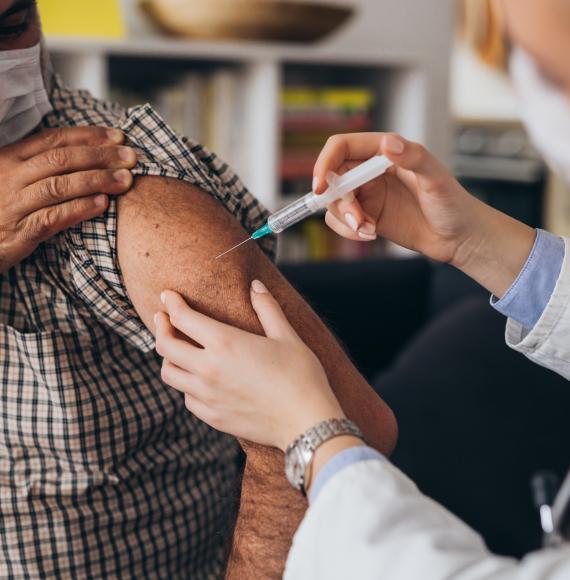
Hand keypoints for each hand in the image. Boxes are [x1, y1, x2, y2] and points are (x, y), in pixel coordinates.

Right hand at [0, 126, 136, 272]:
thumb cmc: (1, 209)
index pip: (54, 139)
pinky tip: (103, 205)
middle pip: (61, 159)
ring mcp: (14, 204)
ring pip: (59, 185)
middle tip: (131, 158)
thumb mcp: (15, 180)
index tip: (119, 137)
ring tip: (125, 180)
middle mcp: (11, 176)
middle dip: (101, 156)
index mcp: (11, 158)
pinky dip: (80, 209)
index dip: (89, 136)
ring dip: (96, 180)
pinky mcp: (19, 232)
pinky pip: (53, 217)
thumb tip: (89, 153)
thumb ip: (43, 167)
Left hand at [154, 281, 344, 450]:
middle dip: (160, 327)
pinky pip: (186, 397)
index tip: (167, 295)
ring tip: (177, 349)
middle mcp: (208, 369)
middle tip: (162, 318)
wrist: (306, 422)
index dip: (171, 303)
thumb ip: (267, 308)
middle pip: (165, 346)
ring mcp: (207, 396)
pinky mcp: (212, 417)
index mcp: (225, 343)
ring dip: (168, 357)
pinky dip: (185, 384)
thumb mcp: (286, 336)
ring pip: (169, 374)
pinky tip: (197, 378)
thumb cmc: (301, 375)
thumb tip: (255, 285)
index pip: (182, 318)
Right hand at [313, 133, 535, 296]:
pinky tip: (371, 234)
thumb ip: (413, 157)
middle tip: (357, 220)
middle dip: (339, 201)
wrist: (459, 238)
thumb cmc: (453, 204)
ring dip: (345, 219)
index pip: (341, 147)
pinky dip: (349, 231)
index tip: (320, 186)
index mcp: (384, 152)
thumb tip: (388, 144)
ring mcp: (367, 195)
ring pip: (334, 202)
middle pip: (333, 178)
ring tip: (369, 230)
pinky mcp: (367, 217)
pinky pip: (341, 222)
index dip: (325, 162)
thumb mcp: (436, 178)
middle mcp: (371, 171)